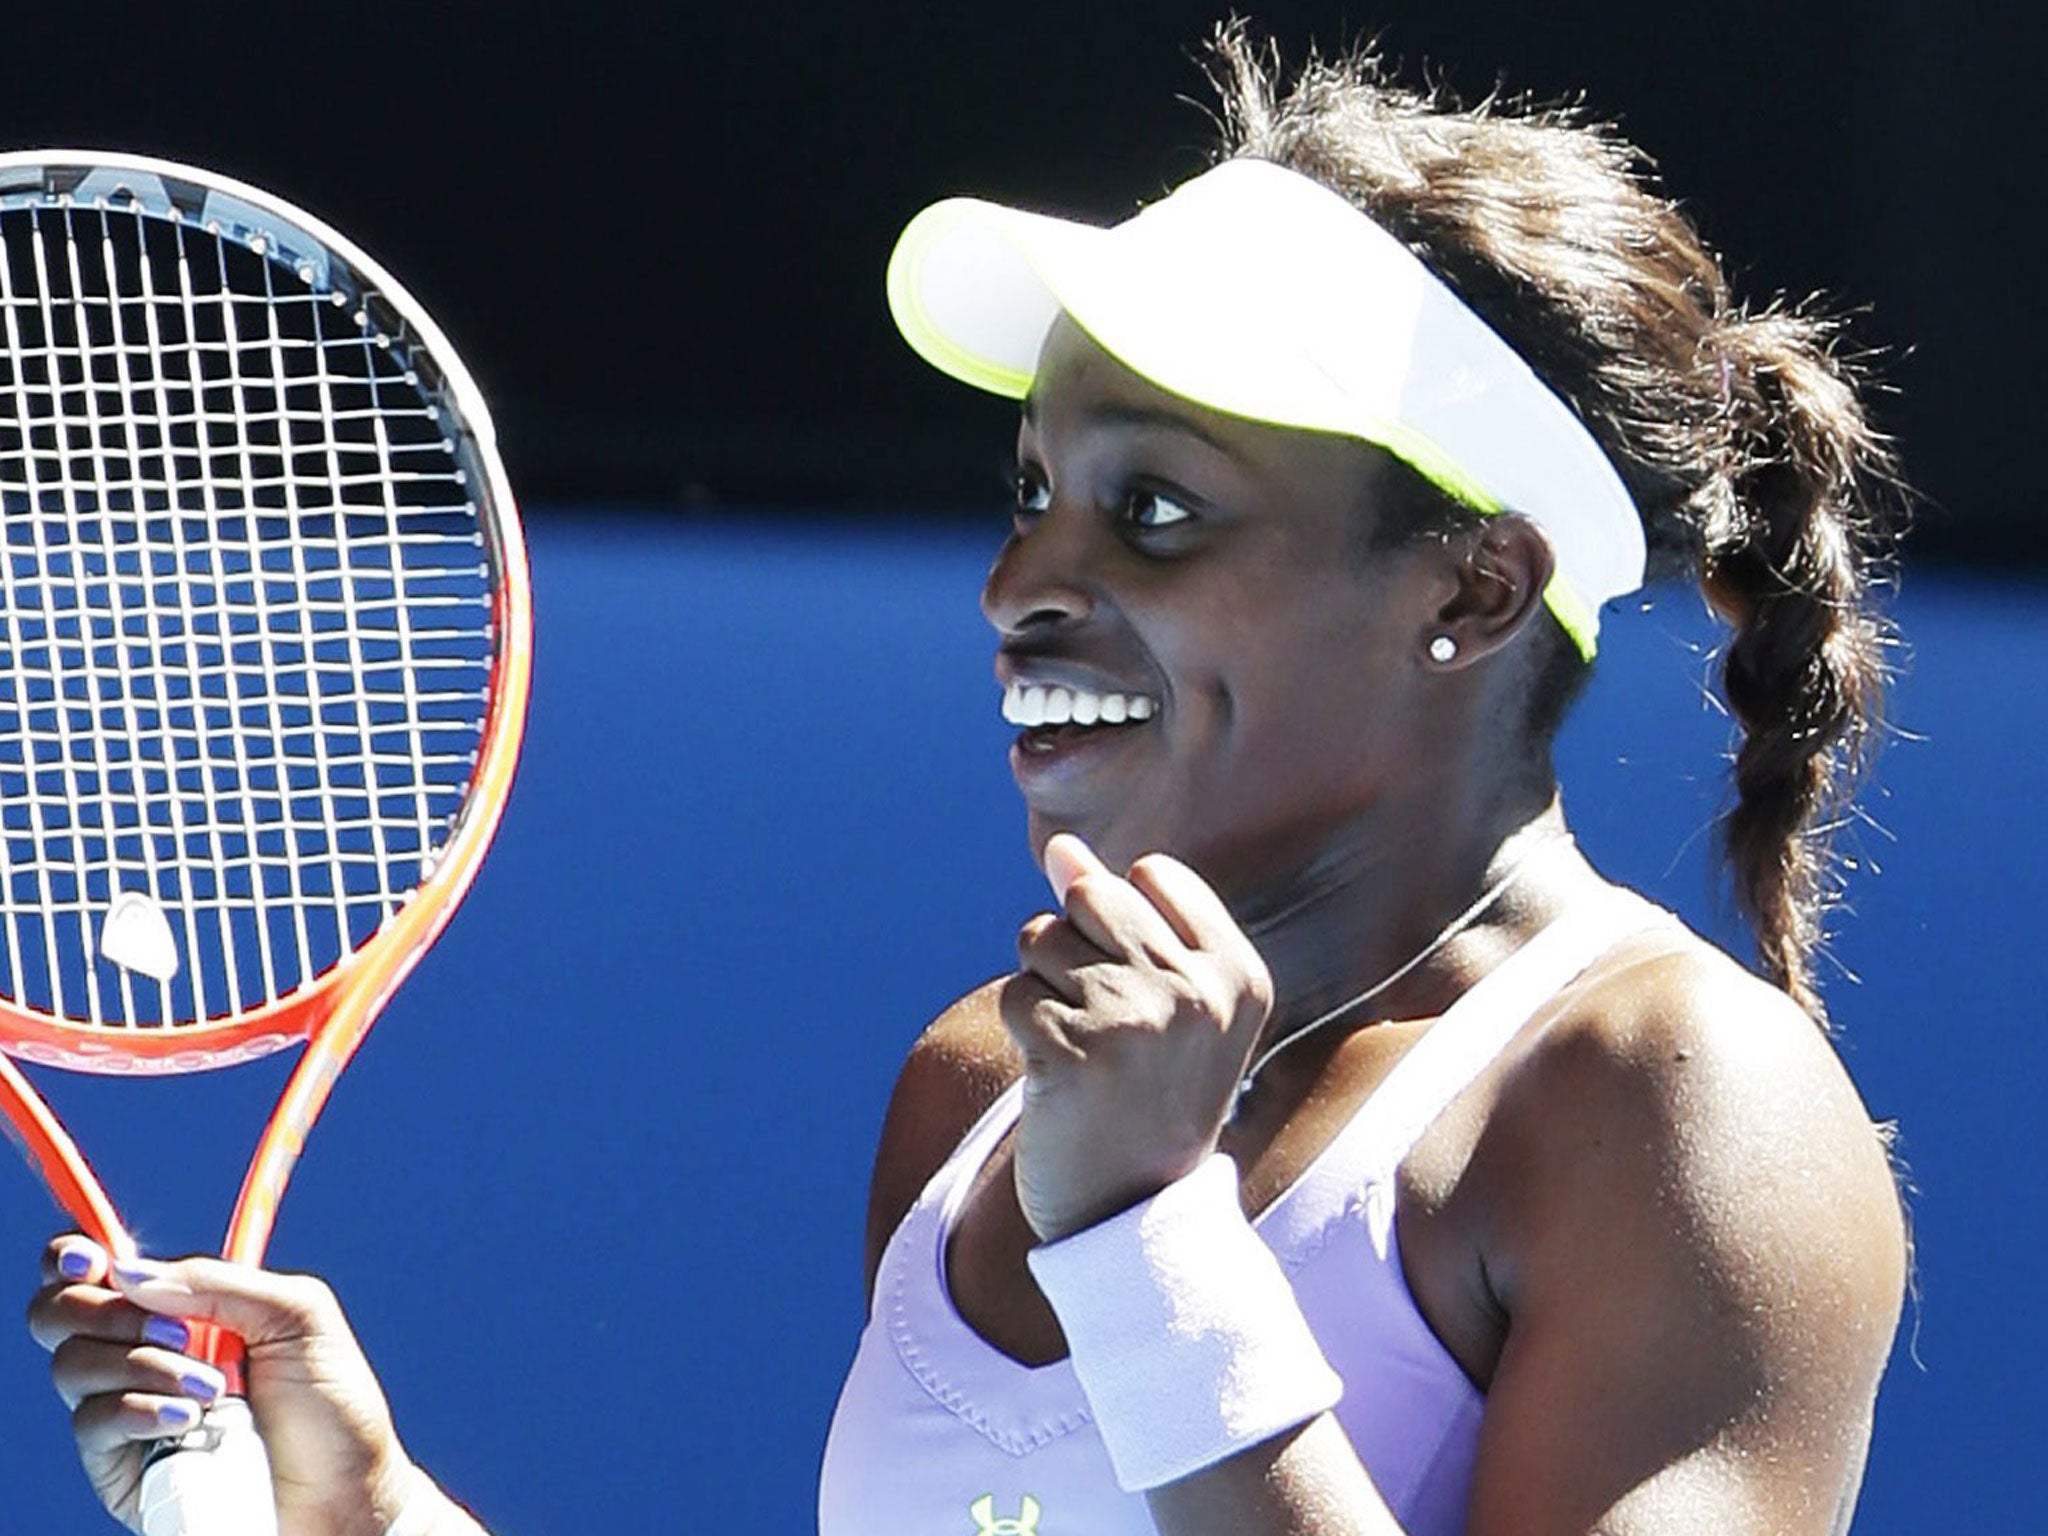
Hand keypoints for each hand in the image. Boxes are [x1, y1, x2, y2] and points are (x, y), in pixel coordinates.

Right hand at [27, 1236, 420, 1535]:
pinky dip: (140, 1412)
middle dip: (111, 1312)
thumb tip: (128, 1272)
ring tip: (215, 1391)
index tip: (92, 1261)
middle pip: (63, 1313)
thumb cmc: (330, 1401)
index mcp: (183, 1306)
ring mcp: (126, 1408)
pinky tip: (190, 1423)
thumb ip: (220, 1284)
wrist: (341, 1492)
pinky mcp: (119, 1465)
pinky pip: (93, 1424)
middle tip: (178, 1331)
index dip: (75, 1256)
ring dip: (143, 1366)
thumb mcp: (298, 1316)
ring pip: (73, 1366)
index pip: (101, 1268)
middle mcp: (142, 1352)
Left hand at [1001, 834, 1273, 1241]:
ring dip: (1042, 989)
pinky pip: (1013, 994)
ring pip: (1042, 939)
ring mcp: (1134, 1020)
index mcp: (1238, 976)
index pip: (1152, 875)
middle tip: (1104, 1026)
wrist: (1133, 1221)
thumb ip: (1123, 917)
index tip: (1145, 999)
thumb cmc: (1147, 1099)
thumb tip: (1061, 848)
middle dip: (1073, 947)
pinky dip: (1021, 1031)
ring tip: (1082, 1052)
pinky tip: (1055, 1078)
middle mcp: (1195, 992)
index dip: (1122, 926)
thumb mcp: (1165, 1003)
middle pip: (1091, 895)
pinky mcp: (1072, 1051)